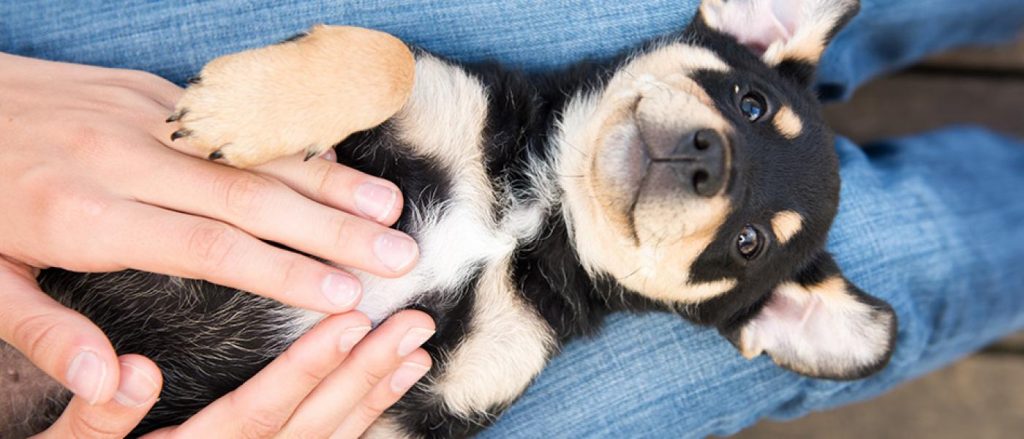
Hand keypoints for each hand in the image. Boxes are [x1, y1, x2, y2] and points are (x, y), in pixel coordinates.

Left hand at [0, 52, 417, 404]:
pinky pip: (234, 121)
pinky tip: (336, 159)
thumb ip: (45, 333)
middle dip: (333, 229)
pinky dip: (288, 140)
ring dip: (328, 179)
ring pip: (252, 152)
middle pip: (250, 198)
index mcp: (86, 217)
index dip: (284, 272)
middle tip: (397, 254)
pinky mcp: (148, 94)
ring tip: (389, 206)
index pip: (208, 249)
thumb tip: (111, 385)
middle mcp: (125, 161)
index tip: (345, 296)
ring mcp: (141, 119)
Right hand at [33, 310, 434, 437]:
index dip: (305, 367)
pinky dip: (365, 416)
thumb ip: (100, 418)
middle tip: (413, 325)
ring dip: (377, 393)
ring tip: (417, 351)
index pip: (259, 411)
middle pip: (311, 423)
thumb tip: (135, 373)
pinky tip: (394, 383)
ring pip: (331, 438)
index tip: (349, 320)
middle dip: (364, 372)